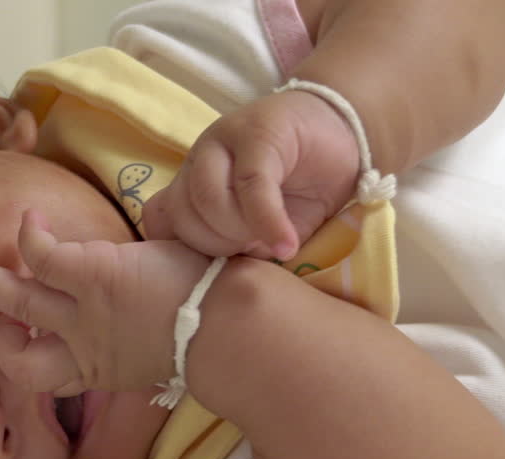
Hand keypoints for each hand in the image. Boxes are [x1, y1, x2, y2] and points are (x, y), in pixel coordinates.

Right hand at [0, 210, 210, 395]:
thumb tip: (145, 325)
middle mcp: (82, 349)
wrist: (228, 328)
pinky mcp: (91, 275)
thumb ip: (139, 342)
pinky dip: (29, 235)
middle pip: (16, 359)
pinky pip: (40, 255)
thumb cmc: (210, 335)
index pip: (46, 378)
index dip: (28, 361)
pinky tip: (30, 219)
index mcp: (100, 371)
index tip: (30, 341)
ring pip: (15, 301)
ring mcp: (82, 314)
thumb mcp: (160, 354)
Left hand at [143, 89, 359, 260]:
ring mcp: (223, 140)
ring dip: (239, 233)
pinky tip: (286, 243)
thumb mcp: (265, 229)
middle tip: (252, 253)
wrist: (344, 134)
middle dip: (217, 247)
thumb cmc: (303, 189)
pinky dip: (268, 222)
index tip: (222, 269)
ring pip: (208, 198)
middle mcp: (200, 160)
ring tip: (272, 244)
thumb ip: (238, 247)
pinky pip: (252, 184)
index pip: (160, 222)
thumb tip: (222, 280)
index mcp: (191, 183)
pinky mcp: (259, 133)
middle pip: (182, 214)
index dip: (186, 254)